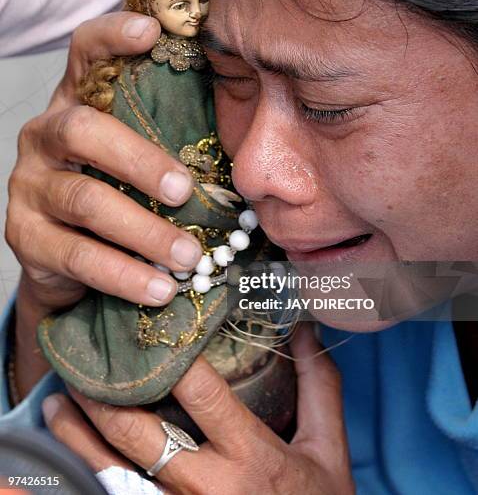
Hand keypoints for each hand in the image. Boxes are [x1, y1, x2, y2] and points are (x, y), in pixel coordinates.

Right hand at [5, 12, 202, 397]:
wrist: (67, 258)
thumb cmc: (119, 195)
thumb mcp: (139, 159)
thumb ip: (168, 137)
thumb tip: (245, 131)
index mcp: (78, 104)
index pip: (85, 54)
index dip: (113, 37)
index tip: (153, 31)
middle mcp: (44, 136)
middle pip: (84, 130)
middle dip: (140, 161)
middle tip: (184, 191)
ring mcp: (29, 186)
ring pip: (85, 201)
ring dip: (144, 231)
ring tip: (189, 257)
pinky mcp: (24, 236)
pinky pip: (76, 256)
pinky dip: (124, 274)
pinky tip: (160, 289)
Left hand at [42, 324, 354, 494]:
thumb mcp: (327, 451)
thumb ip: (320, 388)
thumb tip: (306, 331)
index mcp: (249, 457)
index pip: (200, 393)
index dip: (171, 355)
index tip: (151, 324)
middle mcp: (206, 487)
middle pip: (139, 432)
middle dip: (105, 394)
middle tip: (83, 361)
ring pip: (112, 472)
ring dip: (80, 435)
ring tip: (59, 402)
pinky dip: (89, 473)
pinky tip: (73, 452)